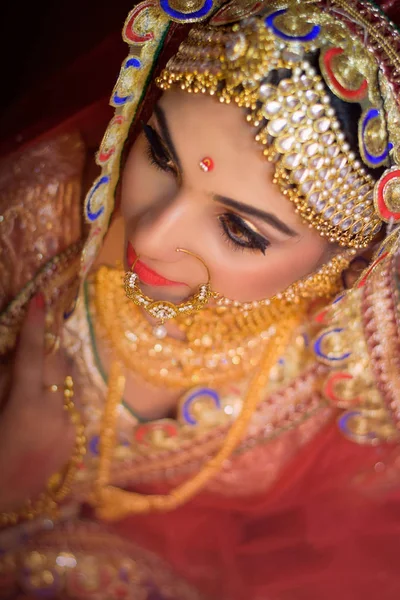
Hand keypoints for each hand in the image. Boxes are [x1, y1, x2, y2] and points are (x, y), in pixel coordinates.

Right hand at [0, 294, 76, 512]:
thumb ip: (3, 379)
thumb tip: (12, 356)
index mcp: (26, 405)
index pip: (31, 354)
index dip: (35, 324)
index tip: (40, 298)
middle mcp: (54, 413)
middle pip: (59, 364)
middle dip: (51, 345)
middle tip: (44, 330)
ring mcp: (67, 429)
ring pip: (68, 385)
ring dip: (55, 373)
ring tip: (41, 369)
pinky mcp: (73, 443)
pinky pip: (70, 408)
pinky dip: (58, 399)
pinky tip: (45, 403)